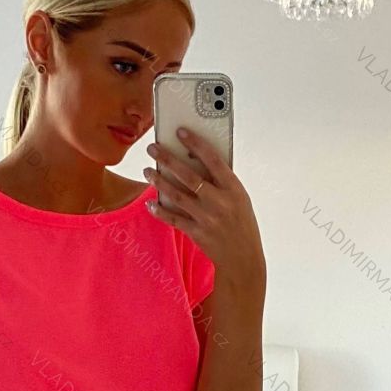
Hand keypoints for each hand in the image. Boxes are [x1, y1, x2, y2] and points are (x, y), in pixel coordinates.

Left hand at [145, 126, 265, 282]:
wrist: (243, 258)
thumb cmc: (241, 224)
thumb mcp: (239, 198)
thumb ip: (221, 182)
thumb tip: (195, 160)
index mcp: (233, 189)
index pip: (212, 160)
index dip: (196, 144)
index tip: (180, 132)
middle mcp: (219, 202)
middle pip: (188, 176)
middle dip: (168, 159)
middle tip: (153, 148)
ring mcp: (207, 218)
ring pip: (177, 195)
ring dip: (159, 181)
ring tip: (147, 171)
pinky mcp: (196, 233)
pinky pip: (173, 219)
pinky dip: (160, 211)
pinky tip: (149, 203)